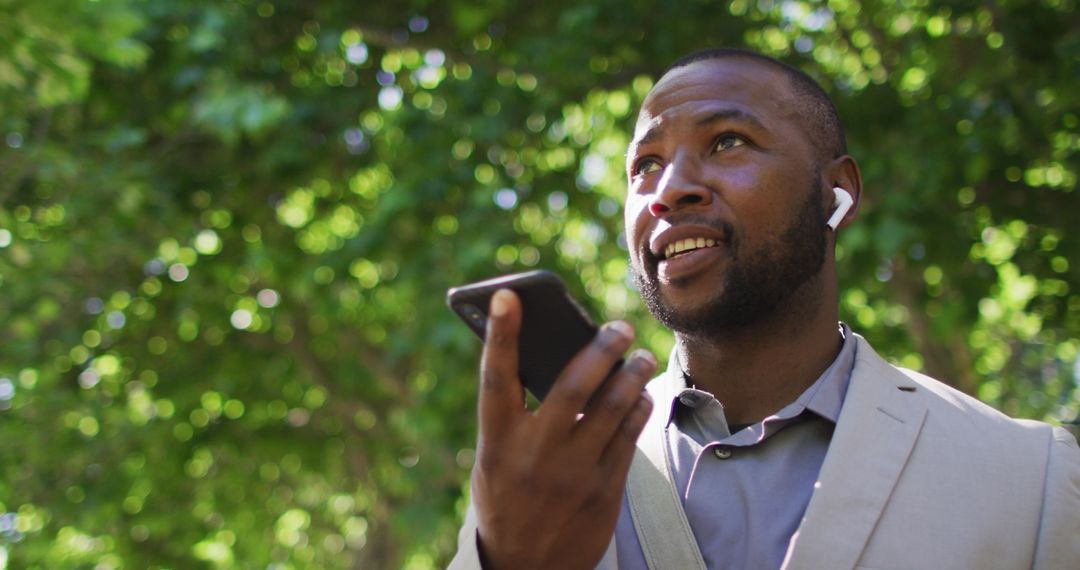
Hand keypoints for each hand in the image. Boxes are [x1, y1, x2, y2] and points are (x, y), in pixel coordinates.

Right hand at [472, 289, 655, 569]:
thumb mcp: (495, 459)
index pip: (496, 377)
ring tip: (641, 356)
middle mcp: (534, 454)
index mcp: (497, 442)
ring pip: (612, 407)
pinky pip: (629, 436)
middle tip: (619, 327)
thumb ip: (518, 416)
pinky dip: (639, 407)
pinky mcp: (604, 490)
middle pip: (574, 385)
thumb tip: (558, 358)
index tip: (509, 293)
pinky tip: (643, 395)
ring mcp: (573, 473)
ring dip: (632, 374)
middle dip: (601, 348)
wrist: (526, 568)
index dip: (501, 333)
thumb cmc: (507, 496)